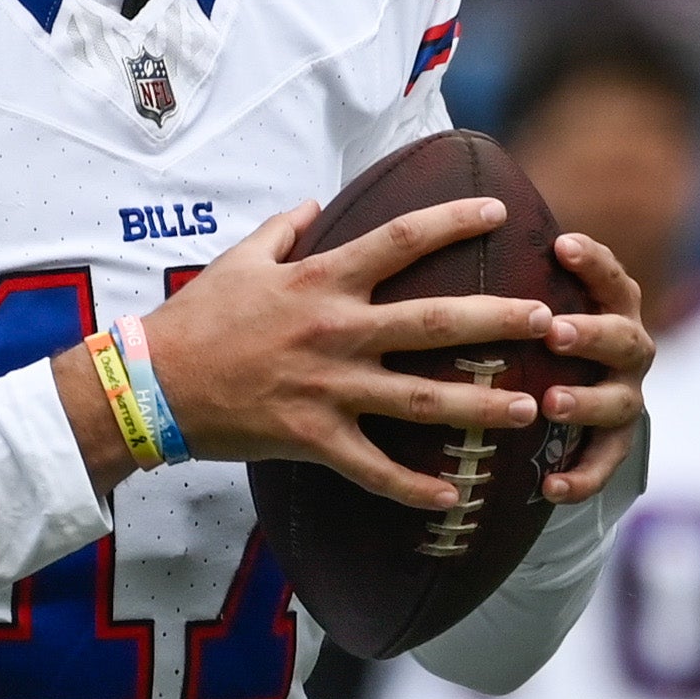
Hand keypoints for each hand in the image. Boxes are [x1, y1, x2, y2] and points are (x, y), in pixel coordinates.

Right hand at [94, 195, 561, 507]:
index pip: (401, 240)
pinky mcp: (312, 439)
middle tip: (550, 318)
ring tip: (530, 410)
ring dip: (481, 407)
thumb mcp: (239, 260)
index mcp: (321, 281)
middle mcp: (336, 331)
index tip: (501, 214)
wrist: (150, 386)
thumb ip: (283, 229)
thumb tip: (314, 201)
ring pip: (422, 401)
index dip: (454, 222)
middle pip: (435, 323)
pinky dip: (415, 488)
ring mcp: (328, 389)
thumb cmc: (196, 319)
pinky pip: (375, 469)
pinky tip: (456, 497)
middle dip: (499, 319)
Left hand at [535, 231, 650, 505]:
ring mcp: (624, 398)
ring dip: (586, 402)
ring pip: (619, 403)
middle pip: (623, 339)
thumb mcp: (530, 297)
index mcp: (611, 306)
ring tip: (551, 403)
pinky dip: (580, 478)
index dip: (592, 261)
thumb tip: (458, 211)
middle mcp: (627, 349)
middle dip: (590, 334)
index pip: (611, 277)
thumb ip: (513, 271)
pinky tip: (548, 487)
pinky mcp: (612, 446)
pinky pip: (602, 466)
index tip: (561, 245)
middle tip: (554, 331)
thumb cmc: (534, 329)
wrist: (567, 394)